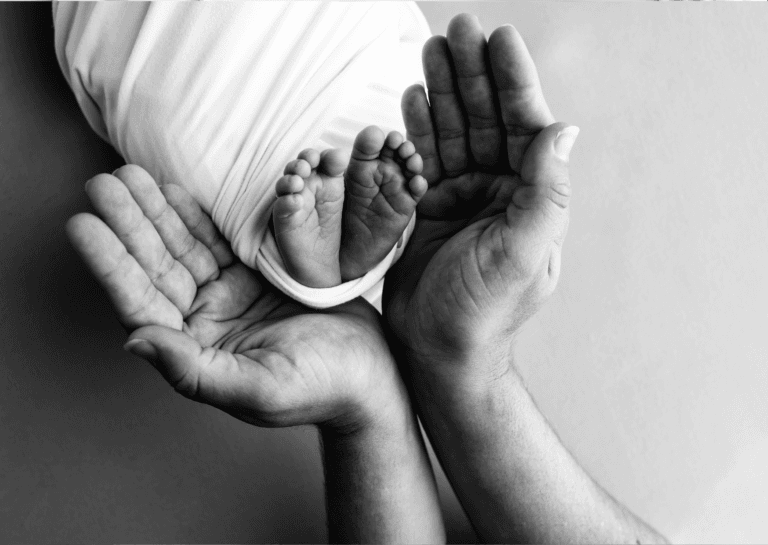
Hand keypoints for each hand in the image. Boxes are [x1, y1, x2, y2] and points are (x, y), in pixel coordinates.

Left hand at [67, 165, 401, 431]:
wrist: (371, 372)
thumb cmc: (320, 388)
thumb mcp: (258, 388)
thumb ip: (193, 371)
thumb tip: (134, 342)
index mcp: (196, 351)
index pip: (141, 303)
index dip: (111, 264)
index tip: (83, 224)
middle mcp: (204, 322)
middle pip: (156, 267)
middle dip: (129, 225)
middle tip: (102, 184)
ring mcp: (228, 296)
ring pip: (182, 248)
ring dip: (156, 212)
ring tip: (128, 176)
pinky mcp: (254, 277)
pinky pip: (217, 240)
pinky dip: (194, 215)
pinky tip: (173, 191)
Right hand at [385, 15, 578, 377]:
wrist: (438, 353)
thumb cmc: (483, 314)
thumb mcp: (522, 254)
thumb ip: (545, 192)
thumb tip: (564, 130)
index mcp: (528, 199)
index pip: (523, 127)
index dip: (511, 81)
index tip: (499, 38)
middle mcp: (497, 193)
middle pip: (484, 120)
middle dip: (471, 74)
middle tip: (456, 29)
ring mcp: (461, 199)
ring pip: (452, 132)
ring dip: (441, 91)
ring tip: (430, 50)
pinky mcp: (427, 209)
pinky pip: (421, 159)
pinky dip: (416, 128)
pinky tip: (411, 98)